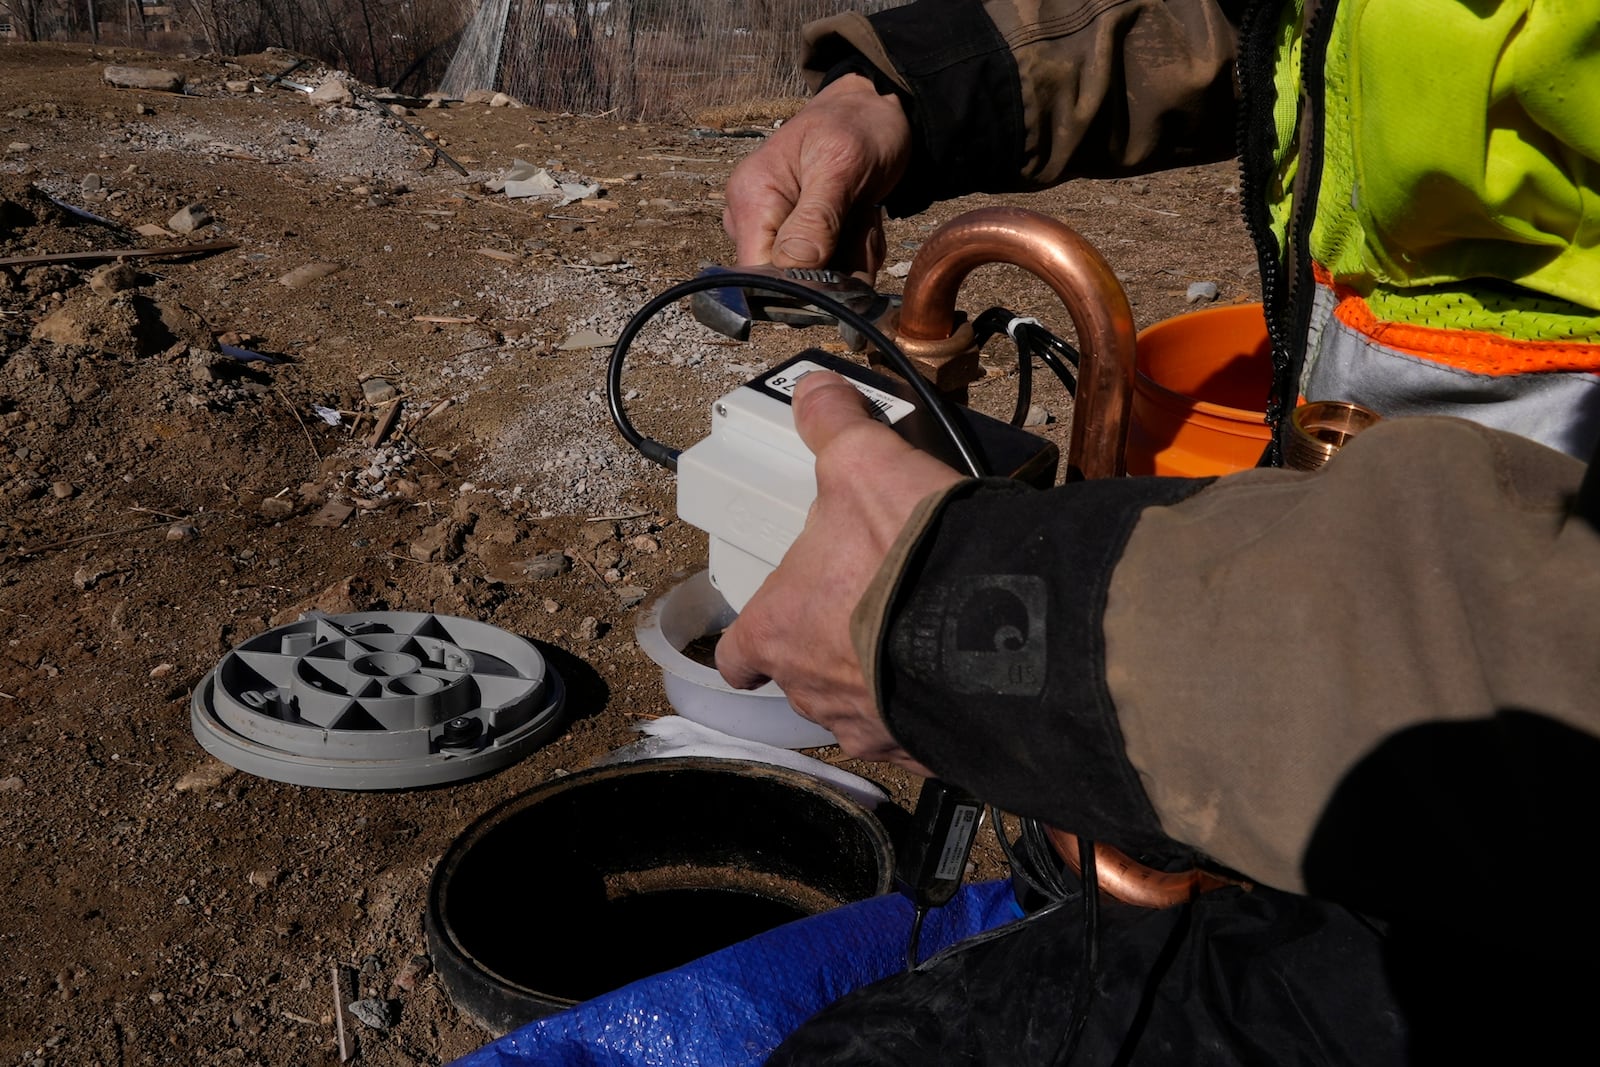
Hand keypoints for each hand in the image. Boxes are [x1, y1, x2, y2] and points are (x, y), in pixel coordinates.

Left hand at [716, 372, 963, 772]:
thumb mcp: (863, 464)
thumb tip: (815, 389)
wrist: (996, 627)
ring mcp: (872, 728)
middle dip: (826, 650)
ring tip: (916, 638)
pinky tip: (957, 670)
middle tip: (861, 612)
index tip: (757, 637)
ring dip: (878, 679)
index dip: (745, 644)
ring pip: (860, 709)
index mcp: (779, 631)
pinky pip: (918, 732)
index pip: (738, 653)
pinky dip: (930, 705)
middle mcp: (814, 690)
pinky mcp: (927, 749)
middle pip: (802, 679)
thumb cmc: (906, 556)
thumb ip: (832, 425)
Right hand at [722, 74, 911, 275]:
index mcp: (751, 199)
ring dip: (853, 255)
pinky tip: (861, 220)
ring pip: (818, 279)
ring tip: (862, 213)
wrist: (875, 110)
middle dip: (837, 263)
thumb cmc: (856, 126)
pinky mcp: (799, 238)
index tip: (837, 263)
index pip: (756, 273)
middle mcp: (754, 220)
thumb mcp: (842, 165)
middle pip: (792, 281)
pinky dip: (855, 252)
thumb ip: (818, 218)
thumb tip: (793, 267)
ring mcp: (776, 231)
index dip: (796, 285)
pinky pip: (831, 269)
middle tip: (860, 219)